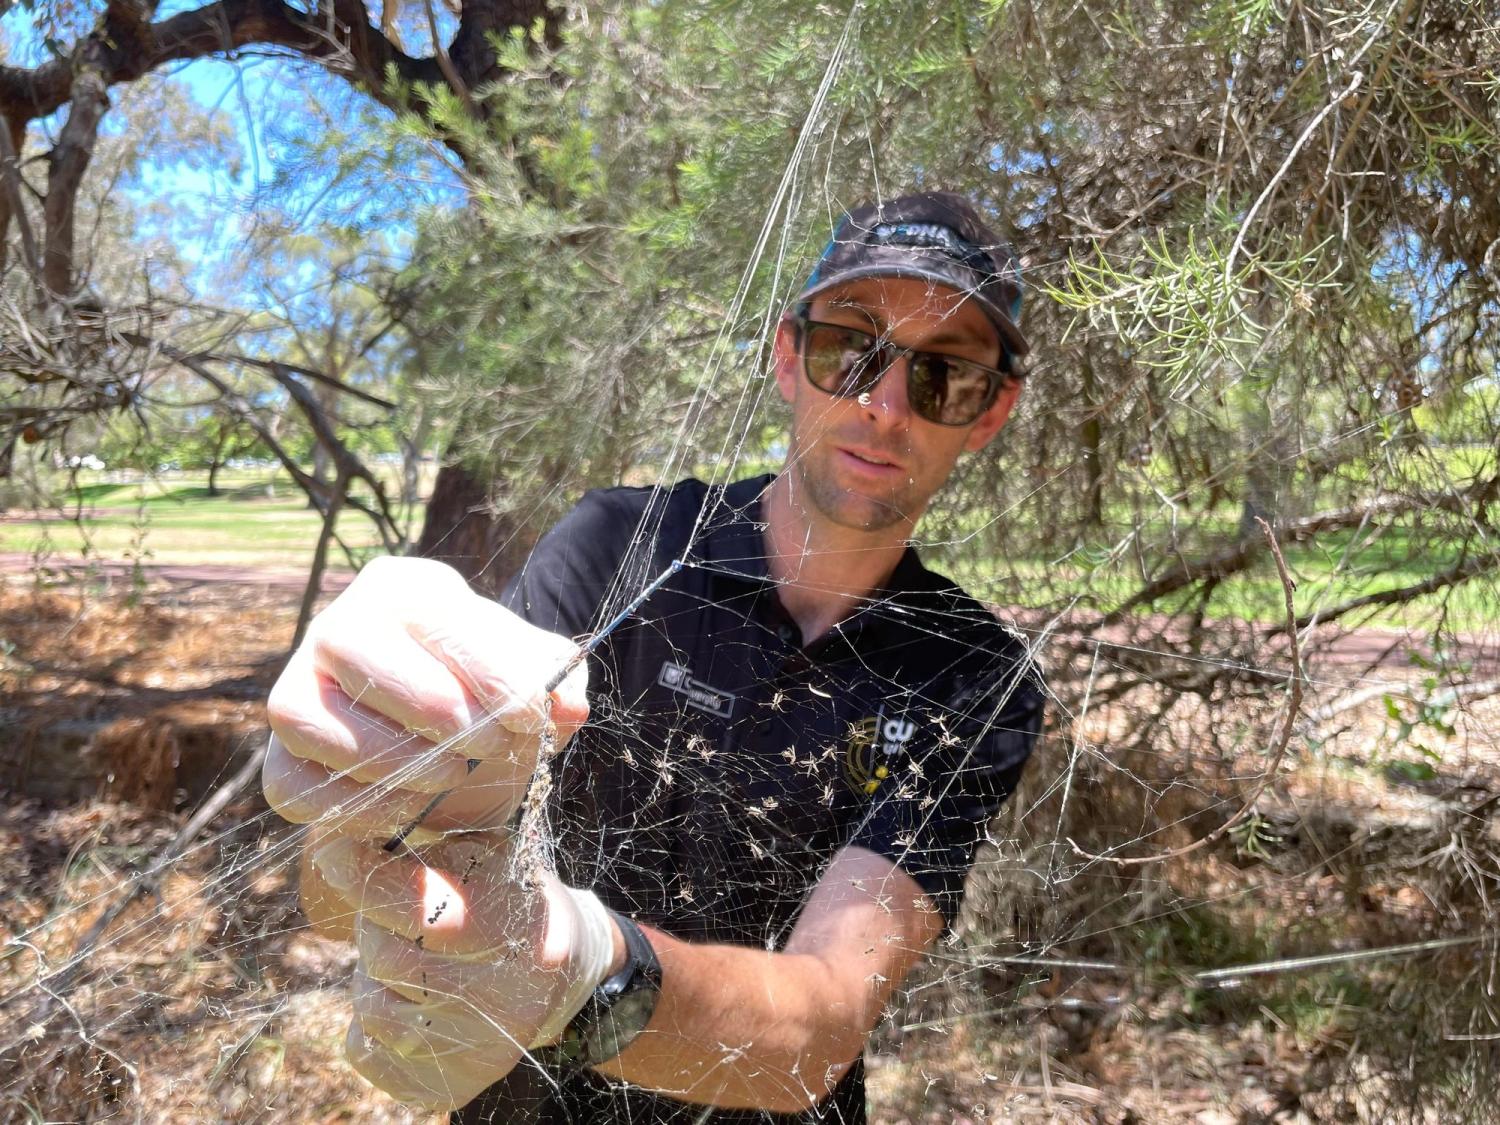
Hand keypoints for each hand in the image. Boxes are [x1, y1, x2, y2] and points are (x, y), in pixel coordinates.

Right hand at [263, 557, 588, 841]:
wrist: (449, 752)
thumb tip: (567, 704)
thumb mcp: (531, 680)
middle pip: (354, 647)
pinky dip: (352, 803)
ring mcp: (296, 690)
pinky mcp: (281, 757)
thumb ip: (557, 682)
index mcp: (404, 590)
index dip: (486, 666)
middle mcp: (337, 627)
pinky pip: (292, 784)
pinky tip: (407, 810)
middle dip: (433, 706)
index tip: (533, 713)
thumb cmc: (488, 697)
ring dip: (392, 757)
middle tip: (492, 744)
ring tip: (453, 774)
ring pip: (308, 717)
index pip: (432, 613)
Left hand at [310, 832, 617, 1111]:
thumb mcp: (493, 857)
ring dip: (373, 972)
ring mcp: (474, 1052)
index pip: (421, 906)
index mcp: (524, 934)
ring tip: (410, 956)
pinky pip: (363, 1048)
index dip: (366, 877)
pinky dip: (368, 1019)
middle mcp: (504, 1002)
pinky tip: (406, 999)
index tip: (336, 853)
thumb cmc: (513, 900)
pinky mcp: (445, 1088)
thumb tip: (349, 845)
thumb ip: (432, 850)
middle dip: (376, 924)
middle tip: (393, 909)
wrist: (560, 977)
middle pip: (386, 956)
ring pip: (370, 1005)